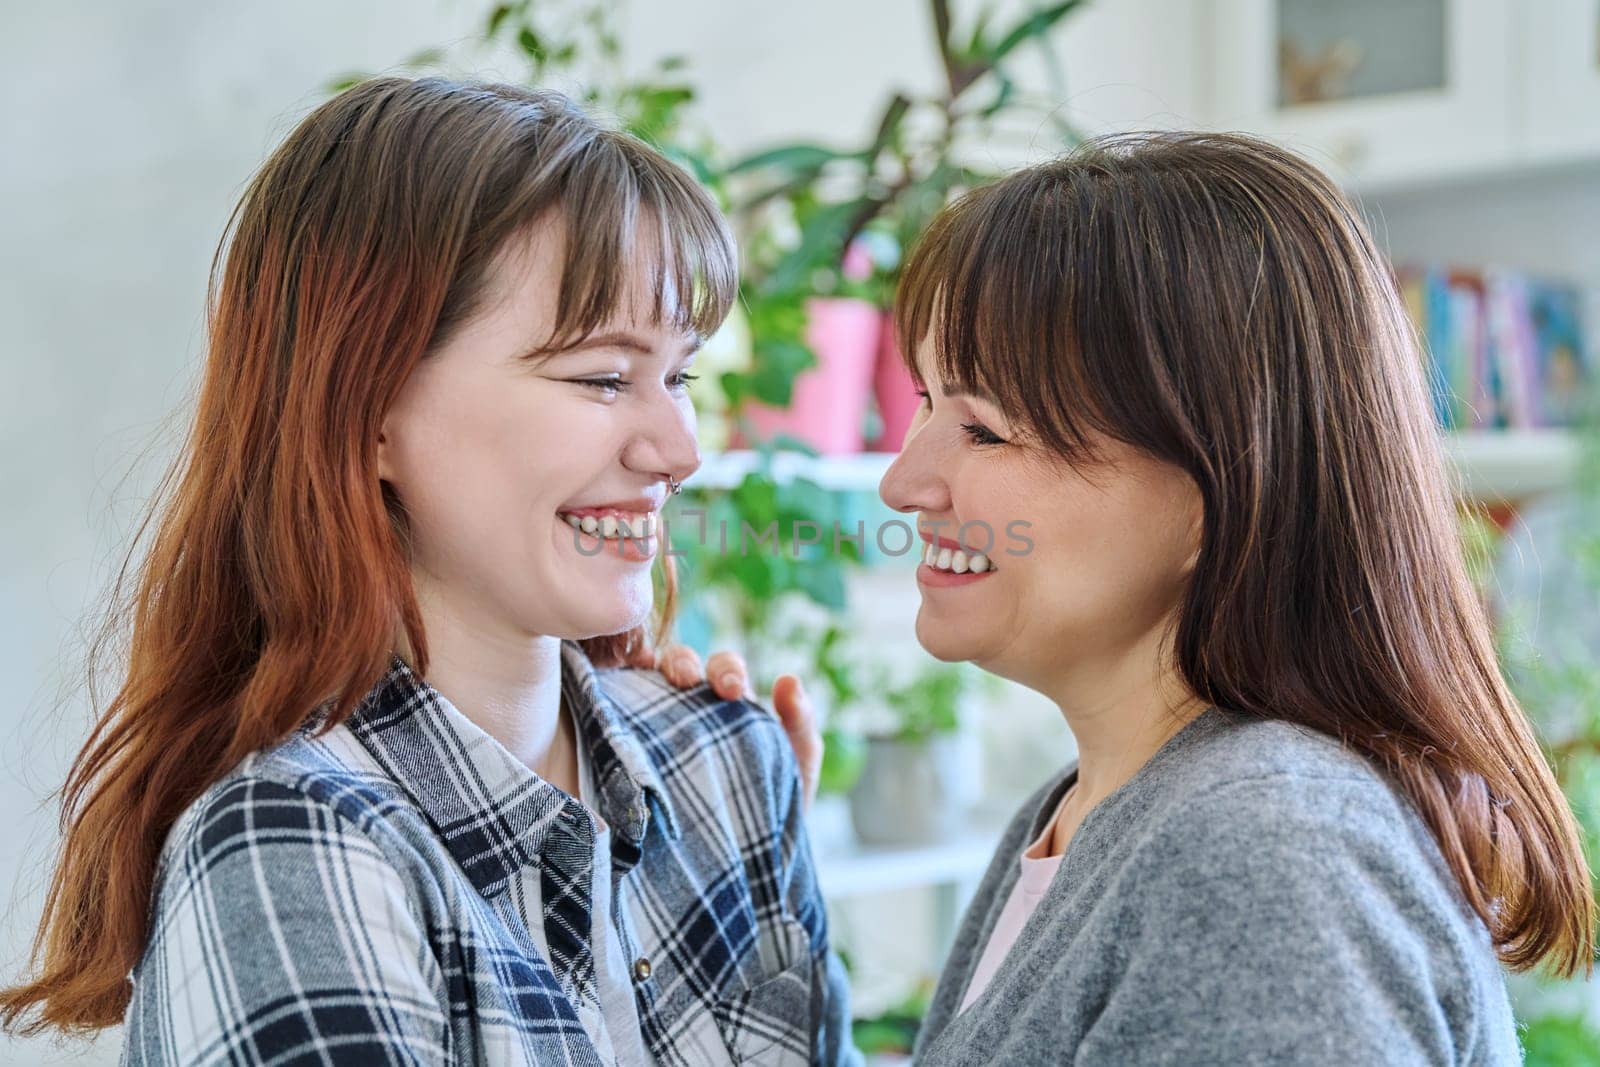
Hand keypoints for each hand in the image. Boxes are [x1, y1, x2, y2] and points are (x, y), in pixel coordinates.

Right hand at [629, 642, 821, 811]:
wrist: (747, 861)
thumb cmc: (773, 809)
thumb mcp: (795, 767)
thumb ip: (799, 724)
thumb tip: (787, 678)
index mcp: (732, 705)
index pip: (723, 670)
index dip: (725, 670)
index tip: (731, 690)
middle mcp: (693, 707)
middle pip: (682, 667)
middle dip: (683, 665)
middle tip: (687, 681)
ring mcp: (660, 727)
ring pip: (647, 683)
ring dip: (647, 674)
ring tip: (646, 678)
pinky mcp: (632, 752)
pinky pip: (618, 710)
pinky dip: (615, 688)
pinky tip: (612, 688)